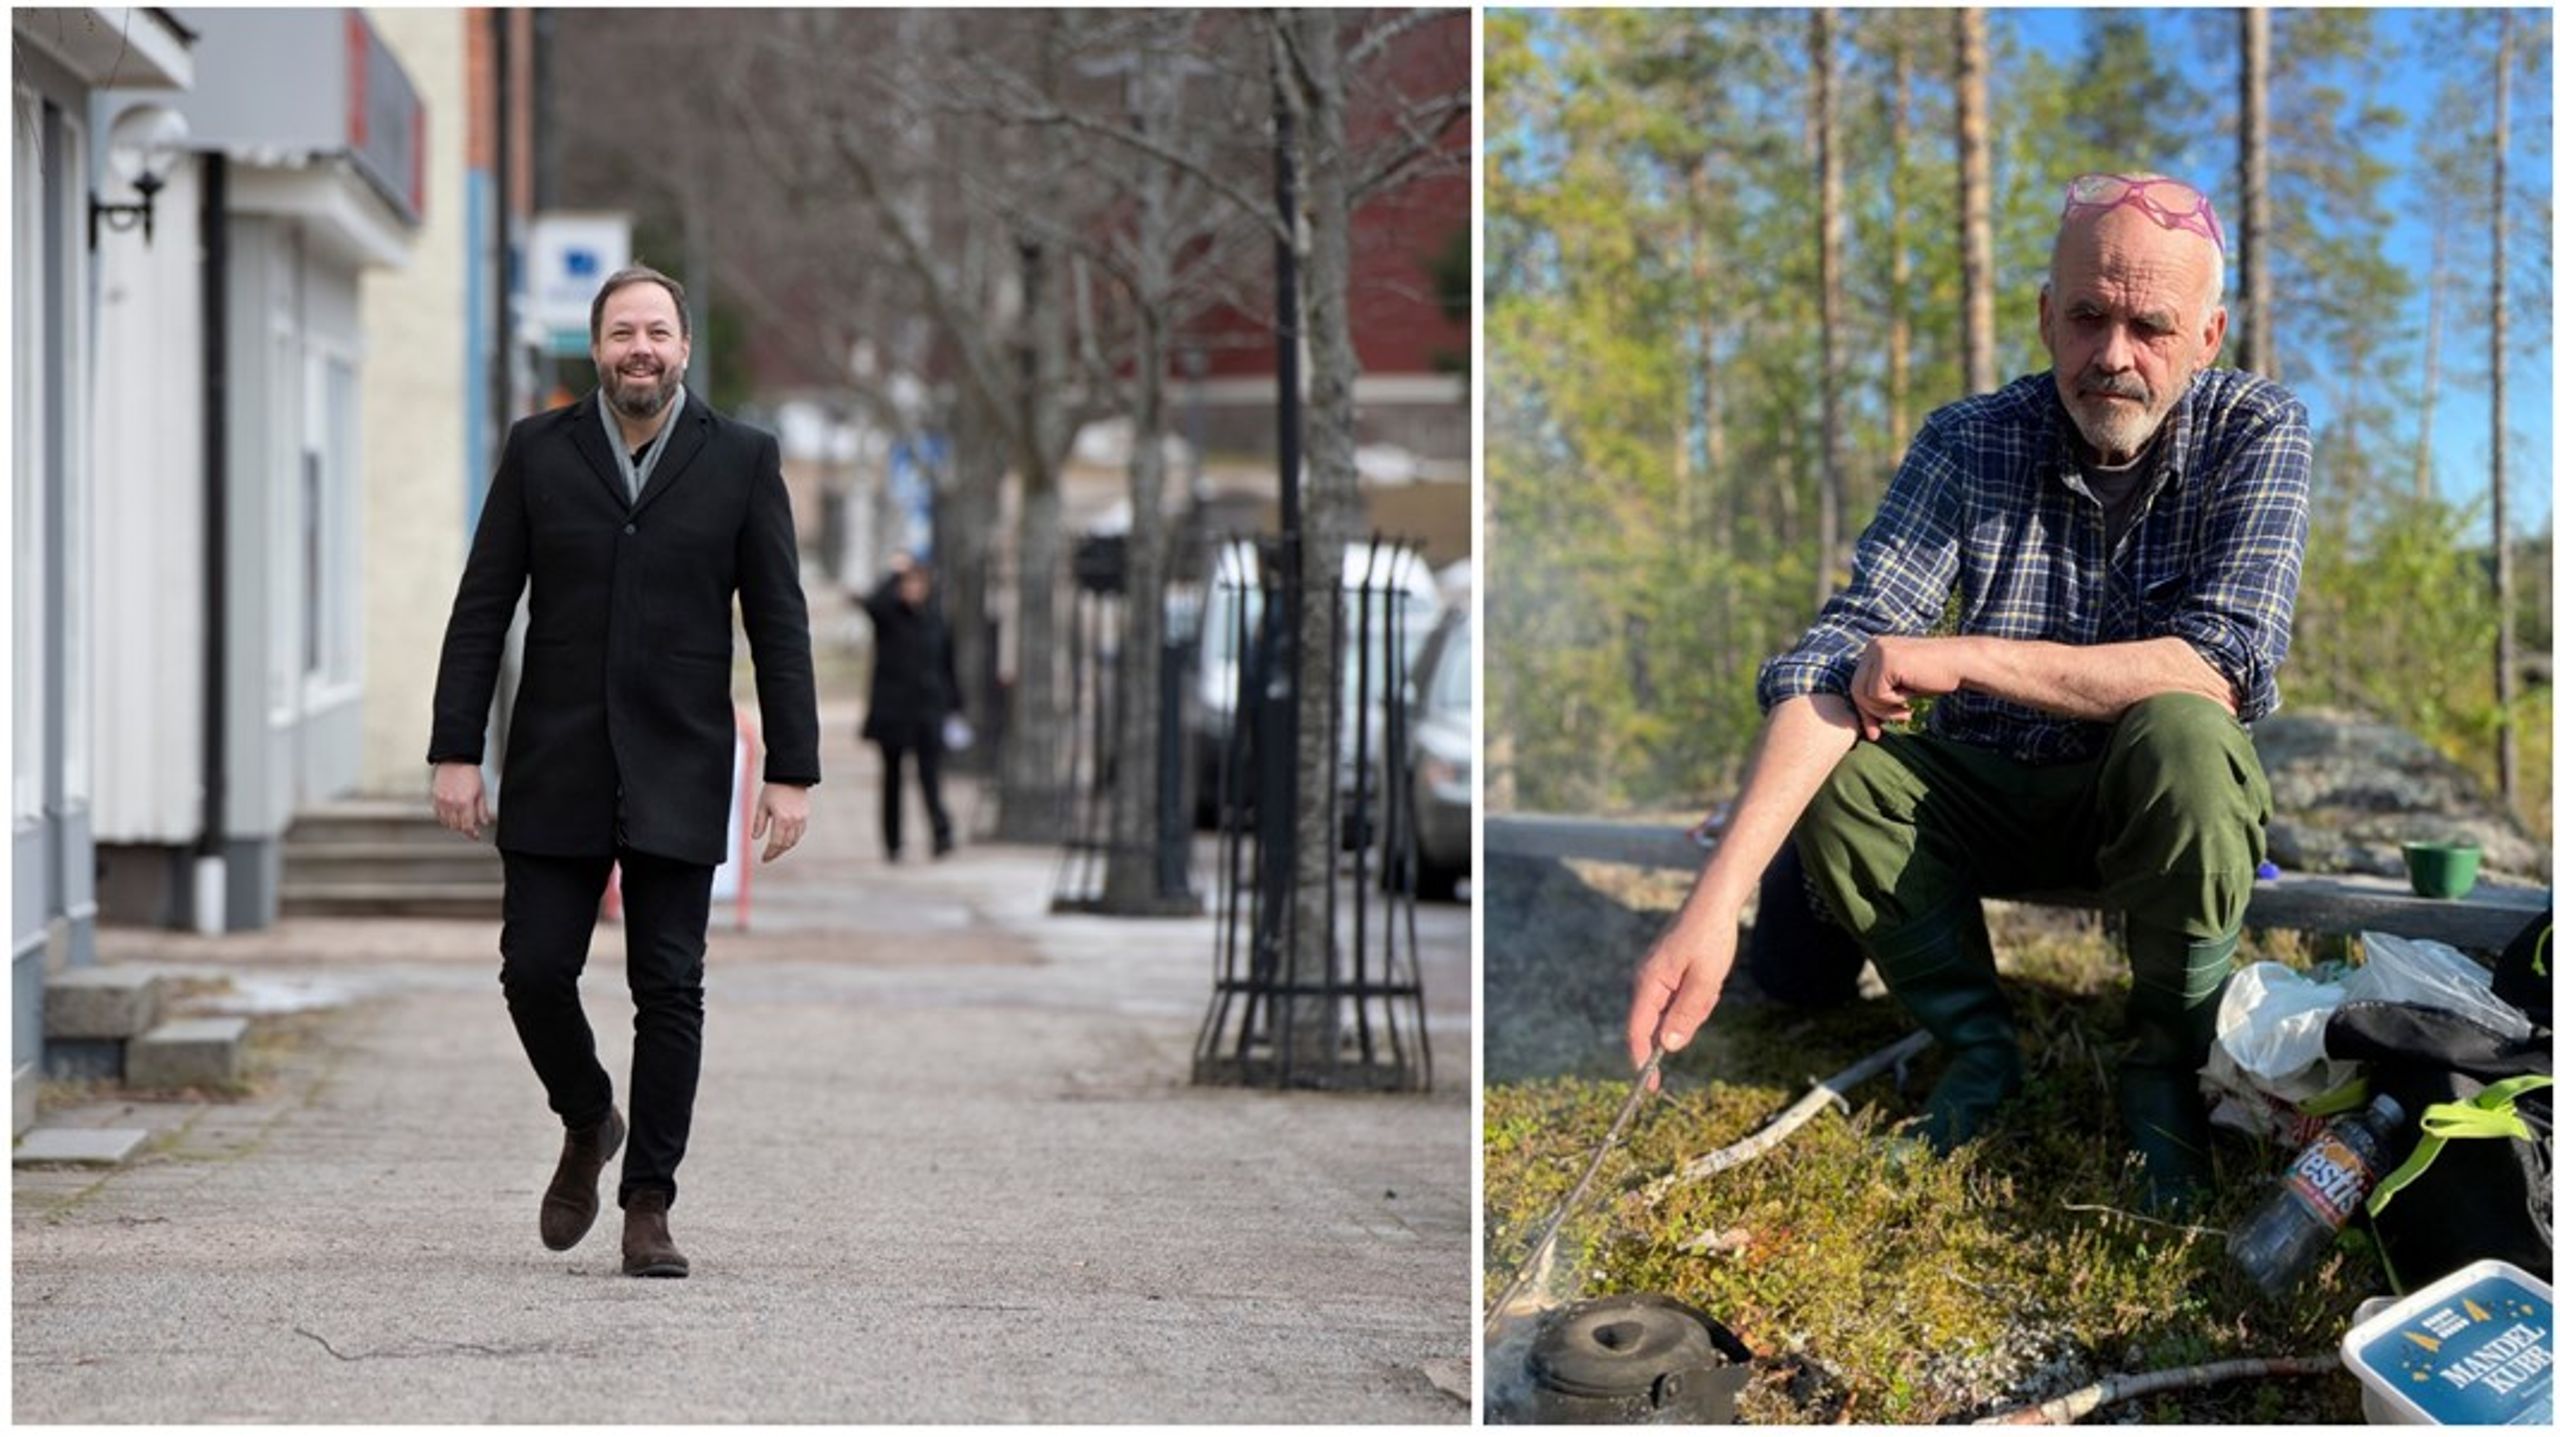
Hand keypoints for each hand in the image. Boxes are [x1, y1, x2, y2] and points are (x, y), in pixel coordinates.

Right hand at [431, 762, 490, 840]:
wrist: (455, 759)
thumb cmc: (469, 772)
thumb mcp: (481, 792)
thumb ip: (482, 809)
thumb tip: (484, 822)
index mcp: (464, 803)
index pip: (467, 826)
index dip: (472, 834)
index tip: (475, 835)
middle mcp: (451, 804)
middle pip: (455, 826)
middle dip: (463, 828)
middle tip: (469, 826)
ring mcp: (441, 801)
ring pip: (445, 822)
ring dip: (453, 824)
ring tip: (460, 820)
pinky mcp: (435, 797)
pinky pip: (438, 814)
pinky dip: (444, 817)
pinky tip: (450, 814)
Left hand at [754, 783, 810, 862]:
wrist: (790, 776)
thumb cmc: (773, 789)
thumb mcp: (762, 805)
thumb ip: (759, 823)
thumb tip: (755, 838)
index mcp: (781, 819)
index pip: (776, 843)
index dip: (769, 853)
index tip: (764, 859)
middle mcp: (793, 821)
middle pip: (786, 844)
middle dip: (777, 852)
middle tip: (769, 856)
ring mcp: (801, 819)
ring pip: (794, 840)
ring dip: (785, 847)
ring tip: (776, 849)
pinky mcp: (805, 816)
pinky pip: (800, 833)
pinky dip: (793, 839)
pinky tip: (786, 839)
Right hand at [1625, 902, 1739, 1088]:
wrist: (1713, 902)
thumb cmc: (1709, 938)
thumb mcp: (1705, 981)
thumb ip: (1686, 1014)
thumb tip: (1667, 1047)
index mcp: (1648, 983)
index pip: (1637, 1032)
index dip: (1643, 1062)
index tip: (1652, 1087)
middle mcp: (1644, 981)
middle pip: (1657, 1024)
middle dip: (1684, 1021)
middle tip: (1708, 994)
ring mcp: (1654, 976)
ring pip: (1671, 1012)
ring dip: (1695, 1006)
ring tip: (1710, 980)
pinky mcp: (1665, 972)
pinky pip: (1678, 998)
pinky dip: (1696, 996)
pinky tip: (1707, 974)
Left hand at [1849, 635, 1969, 740]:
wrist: (1961, 663)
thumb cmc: (1934, 677)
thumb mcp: (1900, 689)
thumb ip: (1880, 698)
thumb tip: (1860, 726)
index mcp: (1875, 649)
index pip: (1857, 685)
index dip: (1865, 711)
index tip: (1874, 732)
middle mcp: (1873, 645)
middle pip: (1856, 690)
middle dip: (1871, 714)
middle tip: (1886, 728)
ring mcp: (1879, 651)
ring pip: (1864, 694)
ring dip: (1885, 710)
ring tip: (1906, 710)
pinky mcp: (1887, 660)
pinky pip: (1877, 694)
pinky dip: (1894, 703)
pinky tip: (1911, 697)